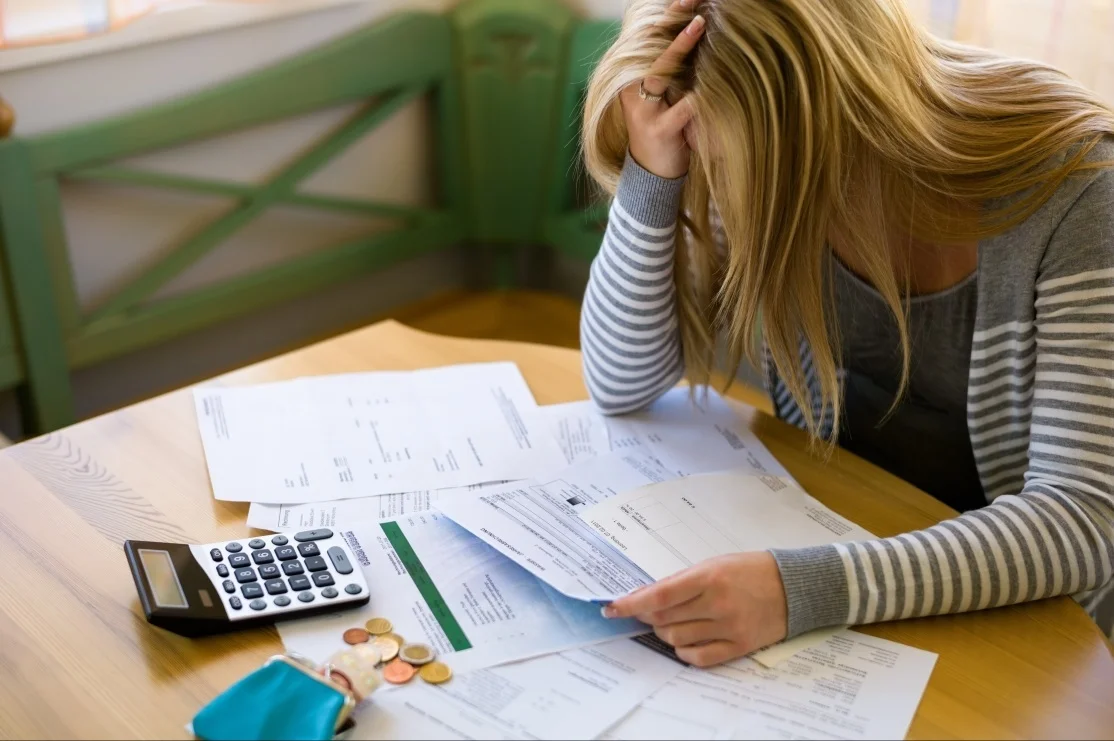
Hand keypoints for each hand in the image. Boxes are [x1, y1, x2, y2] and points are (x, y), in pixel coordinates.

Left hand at [603, 552, 788, 666]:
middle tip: (645, 611)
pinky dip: (683, 650)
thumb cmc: (750, 570)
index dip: (630, 604)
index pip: (659, 595)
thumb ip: (681, 581)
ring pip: (676, 638)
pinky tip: (685, 639)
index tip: (611, 608)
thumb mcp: (714, 564)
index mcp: (709, 577)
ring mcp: (729, 627)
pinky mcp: (738, 646)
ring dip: (664, 632)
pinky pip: (698, 657)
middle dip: (646, 616)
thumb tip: (646, 596)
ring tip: (670, 622)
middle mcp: (718, 604)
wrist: (794, 586)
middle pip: (663, 619)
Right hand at [619, 2, 704, 179]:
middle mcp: (632, 90)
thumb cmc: (667, 129)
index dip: (666, 16)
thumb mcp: (665, 95)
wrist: (653, 175)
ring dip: (679, 48)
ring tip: (699, 25)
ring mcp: (643, 111)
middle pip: (649, 47)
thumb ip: (673, 70)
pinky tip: (712, 85)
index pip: (646, 38)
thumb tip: (697, 32)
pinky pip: (681, 109)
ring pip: (658, 72)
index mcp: (632, 78)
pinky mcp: (659, 131)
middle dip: (670, 21)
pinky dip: (698, 98)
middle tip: (692, 1)